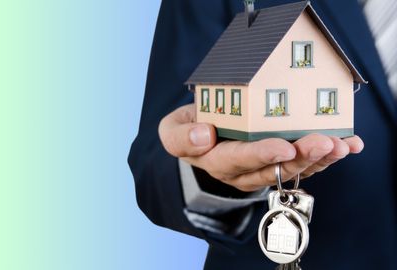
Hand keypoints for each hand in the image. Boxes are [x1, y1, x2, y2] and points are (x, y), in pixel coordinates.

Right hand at [159, 104, 363, 191]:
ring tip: (342, 144)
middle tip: (325, 142)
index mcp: (215, 159)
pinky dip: (326, 155)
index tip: (283, 146)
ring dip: (319, 158)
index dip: (261, 155)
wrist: (202, 137)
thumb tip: (204, 136)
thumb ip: (179, 136)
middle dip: (301, 156)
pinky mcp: (277, 163)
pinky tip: (347, 145)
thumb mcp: (172, 130)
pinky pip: (302, 163)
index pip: (238, 160)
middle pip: (273, 168)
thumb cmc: (190, 129)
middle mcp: (241, 171)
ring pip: (293, 169)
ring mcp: (262, 169)